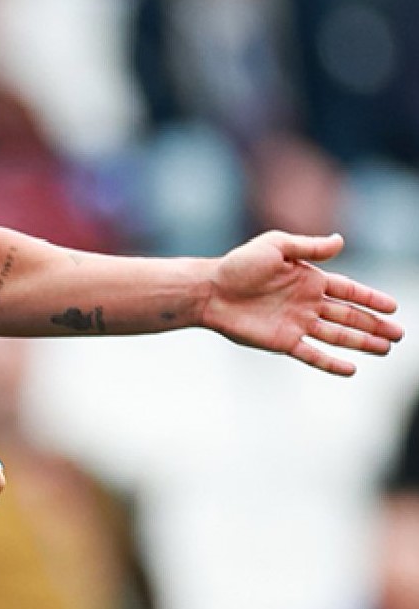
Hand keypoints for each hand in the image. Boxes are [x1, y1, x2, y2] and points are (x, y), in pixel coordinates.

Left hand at [205, 231, 402, 375]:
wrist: (209, 290)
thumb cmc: (239, 265)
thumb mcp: (275, 246)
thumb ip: (308, 246)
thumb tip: (340, 240)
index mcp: (308, 279)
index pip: (347, 290)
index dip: (370, 298)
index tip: (393, 306)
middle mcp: (307, 303)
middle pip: (349, 316)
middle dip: (374, 325)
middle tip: (399, 334)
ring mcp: (297, 323)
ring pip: (337, 336)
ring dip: (361, 343)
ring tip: (385, 349)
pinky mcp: (283, 341)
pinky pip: (313, 354)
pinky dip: (331, 363)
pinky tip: (352, 369)